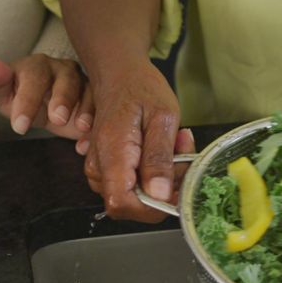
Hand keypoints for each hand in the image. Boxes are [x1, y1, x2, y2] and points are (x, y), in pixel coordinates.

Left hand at [0, 55, 93, 141]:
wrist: (48, 110)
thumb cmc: (24, 101)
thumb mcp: (6, 96)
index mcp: (37, 66)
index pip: (34, 78)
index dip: (27, 101)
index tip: (20, 127)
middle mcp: (64, 69)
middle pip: (67, 80)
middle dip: (63, 99)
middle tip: (57, 120)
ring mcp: (85, 82)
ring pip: (89, 91)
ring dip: (86, 109)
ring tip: (80, 128)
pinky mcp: (99, 98)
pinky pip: (102, 108)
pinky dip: (96, 126)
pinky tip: (84, 144)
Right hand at [82, 60, 181, 221]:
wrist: (119, 74)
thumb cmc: (140, 89)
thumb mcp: (162, 118)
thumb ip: (160, 158)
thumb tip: (160, 195)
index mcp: (112, 153)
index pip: (121, 203)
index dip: (151, 208)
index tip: (176, 190)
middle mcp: (100, 165)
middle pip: (131, 203)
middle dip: (165, 187)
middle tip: (181, 153)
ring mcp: (100, 168)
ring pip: (135, 195)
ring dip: (163, 177)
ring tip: (174, 145)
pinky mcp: (107, 168)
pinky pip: (133, 184)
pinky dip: (154, 173)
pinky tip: (163, 150)